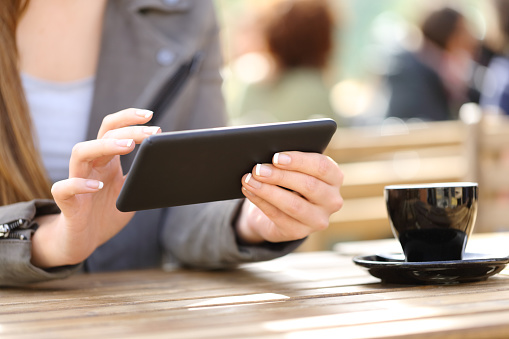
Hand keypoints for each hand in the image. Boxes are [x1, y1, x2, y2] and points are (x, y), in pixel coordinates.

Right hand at [31, 108, 160, 267]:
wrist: (84, 241)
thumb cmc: (108, 213)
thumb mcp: (131, 193)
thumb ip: (144, 178)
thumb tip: (169, 166)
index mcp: (106, 161)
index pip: (113, 129)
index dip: (128, 118)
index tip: (150, 116)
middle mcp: (91, 165)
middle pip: (103, 135)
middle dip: (129, 129)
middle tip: (152, 132)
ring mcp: (76, 181)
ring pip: (80, 152)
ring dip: (104, 145)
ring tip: (128, 146)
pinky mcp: (66, 202)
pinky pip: (64, 188)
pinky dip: (80, 184)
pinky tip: (98, 186)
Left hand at [236, 151, 342, 243]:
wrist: (281, 210)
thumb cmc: (289, 181)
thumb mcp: (294, 169)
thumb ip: (289, 162)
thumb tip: (267, 156)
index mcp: (334, 178)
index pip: (322, 167)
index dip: (299, 161)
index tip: (276, 157)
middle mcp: (332, 200)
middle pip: (308, 185)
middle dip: (280, 176)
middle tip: (258, 169)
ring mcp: (318, 219)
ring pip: (293, 205)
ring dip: (268, 191)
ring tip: (249, 180)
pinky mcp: (300, 232)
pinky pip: (278, 216)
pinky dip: (261, 202)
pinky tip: (249, 191)